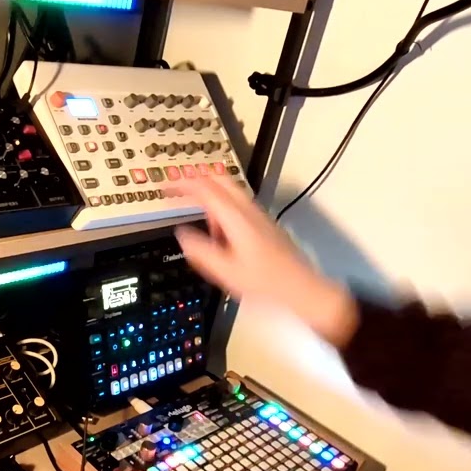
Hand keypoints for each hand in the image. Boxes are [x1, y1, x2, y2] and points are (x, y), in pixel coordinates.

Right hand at [174, 176, 359, 347]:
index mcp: (237, 219)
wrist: (302, 290)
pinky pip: (240, 207)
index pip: (207, 190)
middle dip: (198, 181)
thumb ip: (201, 251)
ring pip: (232, 193)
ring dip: (212, 199)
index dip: (184, 184)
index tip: (168, 187)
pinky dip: (224, 211)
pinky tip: (223, 235)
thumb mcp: (226, 272)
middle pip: (222, 181)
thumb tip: (182, 235)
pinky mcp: (266, 226)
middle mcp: (250, 212)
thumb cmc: (267, 284)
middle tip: (180, 190)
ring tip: (203, 224)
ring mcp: (260, 217)